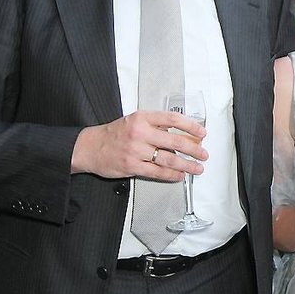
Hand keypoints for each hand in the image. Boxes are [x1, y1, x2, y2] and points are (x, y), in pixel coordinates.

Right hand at [71, 110, 208, 180]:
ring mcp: (136, 150)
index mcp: (142, 118)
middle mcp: (140, 133)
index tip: (202, 133)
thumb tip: (182, 134)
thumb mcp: (135, 120)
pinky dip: (171, 175)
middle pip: (174, 141)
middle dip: (194, 149)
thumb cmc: (115, 133)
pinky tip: (180, 175)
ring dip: (187, 165)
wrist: (90, 147)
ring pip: (168, 159)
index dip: (190, 126)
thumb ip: (156, 125)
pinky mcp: (132, 166)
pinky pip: (157, 172)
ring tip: (197, 168)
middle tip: (204, 154)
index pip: (173, 119)